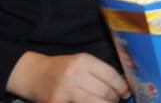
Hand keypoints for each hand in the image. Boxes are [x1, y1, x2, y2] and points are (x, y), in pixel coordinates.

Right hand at [7, 51, 129, 102]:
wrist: (34, 74)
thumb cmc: (63, 68)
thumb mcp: (81, 62)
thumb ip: (99, 71)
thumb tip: (121, 85)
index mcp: (83, 60)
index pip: (110, 75)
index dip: (121, 87)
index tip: (126, 93)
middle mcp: (73, 74)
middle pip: (104, 91)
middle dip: (114, 99)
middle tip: (116, 100)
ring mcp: (63, 90)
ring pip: (93, 102)